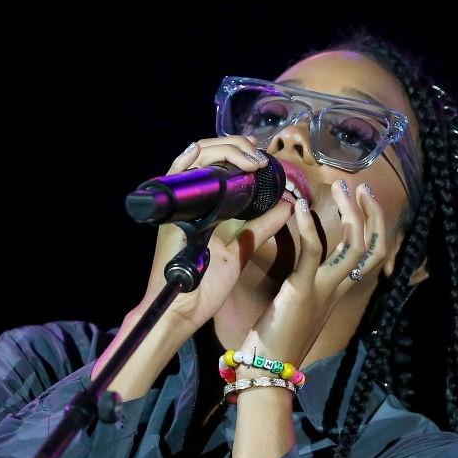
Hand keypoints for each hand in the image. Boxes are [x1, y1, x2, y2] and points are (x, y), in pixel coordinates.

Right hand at [136, 136, 295, 332]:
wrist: (182, 310)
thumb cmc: (205, 284)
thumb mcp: (238, 250)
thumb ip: (260, 227)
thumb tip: (288, 206)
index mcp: (204, 208)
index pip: (218, 166)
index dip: (238, 154)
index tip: (262, 159)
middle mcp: (188, 201)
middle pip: (207, 155)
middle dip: (234, 147)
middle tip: (257, 155)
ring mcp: (177, 204)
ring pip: (192, 157)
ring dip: (221, 149)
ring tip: (247, 155)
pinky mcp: (170, 211)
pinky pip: (173, 174)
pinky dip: (188, 158)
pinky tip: (203, 151)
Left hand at [237, 180, 386, 373]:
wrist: (267, 370)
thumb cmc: (275, 341)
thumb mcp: (297, 306)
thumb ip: (304, 285)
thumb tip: (299, 265)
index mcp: (338, 291)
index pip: (371, 254)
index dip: (374, 225)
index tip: (362, 200)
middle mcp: (338, 289)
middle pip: (372, 246)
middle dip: (371, 213)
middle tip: (358, 186)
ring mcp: (323, 289)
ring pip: (354, 246)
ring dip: (350, 212)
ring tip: (341, 187)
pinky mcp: (302, 290)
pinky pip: (314, 253)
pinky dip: (310, 227)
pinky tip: (300, 207)